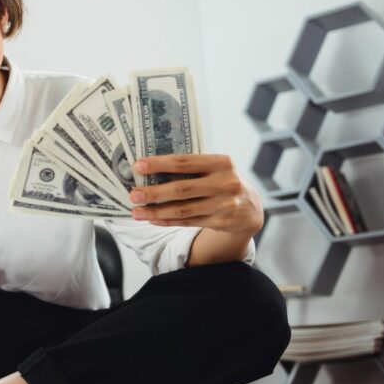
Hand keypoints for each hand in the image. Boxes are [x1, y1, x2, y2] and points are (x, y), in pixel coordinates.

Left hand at [127, 154, 262, 236]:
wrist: (251, 208)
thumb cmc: (222, 180)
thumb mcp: (215, 168)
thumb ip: (191, 167)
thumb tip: (149, 170)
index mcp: (222, 163)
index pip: (185, 162)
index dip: (160, 164)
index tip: (138, 166)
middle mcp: (226, 183)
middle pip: (182, 189)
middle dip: (154, 193)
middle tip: (133, 195)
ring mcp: (225, 205)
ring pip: (183, 210)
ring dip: (156, 212)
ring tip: (136, 212)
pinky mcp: (222, 222)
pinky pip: (187, 222)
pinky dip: (167, 221)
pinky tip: (152, 218)